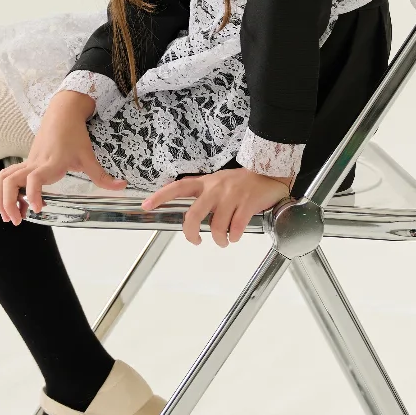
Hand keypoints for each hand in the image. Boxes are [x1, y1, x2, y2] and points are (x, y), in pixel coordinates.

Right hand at [0, 89, 125, 224]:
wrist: (62, 113)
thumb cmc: (74, 134)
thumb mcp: (89, 156)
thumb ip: (102, 176)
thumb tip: (122, 187)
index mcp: (51, 163)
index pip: (34, 179)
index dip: (33, 194)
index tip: (37, 209)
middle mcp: (35, 163)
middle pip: (9, 181)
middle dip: (7, 203)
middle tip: (16, 221)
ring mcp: (28, 162)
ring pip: (4, 179)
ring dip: (1, 198)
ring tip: (9, 216)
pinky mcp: (27, 162)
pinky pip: (9, 176)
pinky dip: (6, 191)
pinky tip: (18, 203)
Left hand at [140, 166, 289, 246]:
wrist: (269, 172)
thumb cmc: (241, 181)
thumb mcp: (218, 182)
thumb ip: (204, 194)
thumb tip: (190, 214)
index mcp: (206, 183)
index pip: (178, 187)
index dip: (161, 197)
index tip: (146, 206)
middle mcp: (215, 188)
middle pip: (194, 214)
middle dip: (190, 233)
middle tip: (195, 241)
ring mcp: (232, 196)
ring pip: (216, 226)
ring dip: (218, 239)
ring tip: (223, 242)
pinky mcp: (247, 204)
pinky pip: (236, 227)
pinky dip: (234, 237)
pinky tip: (235, 236)